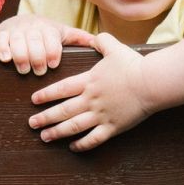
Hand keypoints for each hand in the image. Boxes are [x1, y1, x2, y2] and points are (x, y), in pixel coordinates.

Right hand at [0, 13, 96, 75]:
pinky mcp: (0, 34)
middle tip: (39, 71)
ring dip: (21, 56)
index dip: (52, 51)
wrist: (20, 22)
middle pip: (34, 40)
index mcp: (49, 28)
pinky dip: (3, 50)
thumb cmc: (45, 34)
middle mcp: (32, 27)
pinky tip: (6, 59)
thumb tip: (98, 42)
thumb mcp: (62, 34)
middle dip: (36, 57)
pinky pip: (0, 41)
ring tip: (24, 69)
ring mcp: (16, 30)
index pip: (51, 39)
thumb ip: (78, 38)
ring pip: (18, 41)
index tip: (53, 64)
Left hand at [29, 33, 154, 150]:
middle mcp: (91, 100)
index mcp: (89, 81)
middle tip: (31, 123)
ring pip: (73, 126)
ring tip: (45, 137)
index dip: (46, 95)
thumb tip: (94, 37)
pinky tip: (73, 147)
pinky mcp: (113, 127)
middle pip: (63, 110)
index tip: (34, 100)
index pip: (61, 89)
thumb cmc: (134, 65)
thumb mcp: (115, 48)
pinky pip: (94, 139)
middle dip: (45, 117)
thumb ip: (102, 41)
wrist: (151, 83)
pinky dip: (82, 144)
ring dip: (57, 132)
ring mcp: (101, 115)